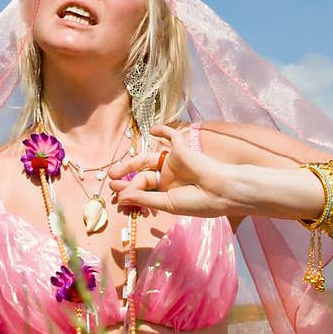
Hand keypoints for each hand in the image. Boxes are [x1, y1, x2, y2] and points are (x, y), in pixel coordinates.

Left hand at [108, 124, 235, 218]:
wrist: (221, 192)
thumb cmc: (198, 202)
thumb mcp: (167, 204)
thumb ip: (144, 199)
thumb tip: (121, 196)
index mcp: (168, 192)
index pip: (143, 189)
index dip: (129, 191)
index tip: (115, 196)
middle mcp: (169, 177)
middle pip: (142, 174)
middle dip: (126, 177)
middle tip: (111, 181)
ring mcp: (175, 163)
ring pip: (148, 159)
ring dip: (131, 162)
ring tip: (115, 170)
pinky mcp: (181, 150)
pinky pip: (171, 136)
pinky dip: (162, 130)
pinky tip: (151, 130)